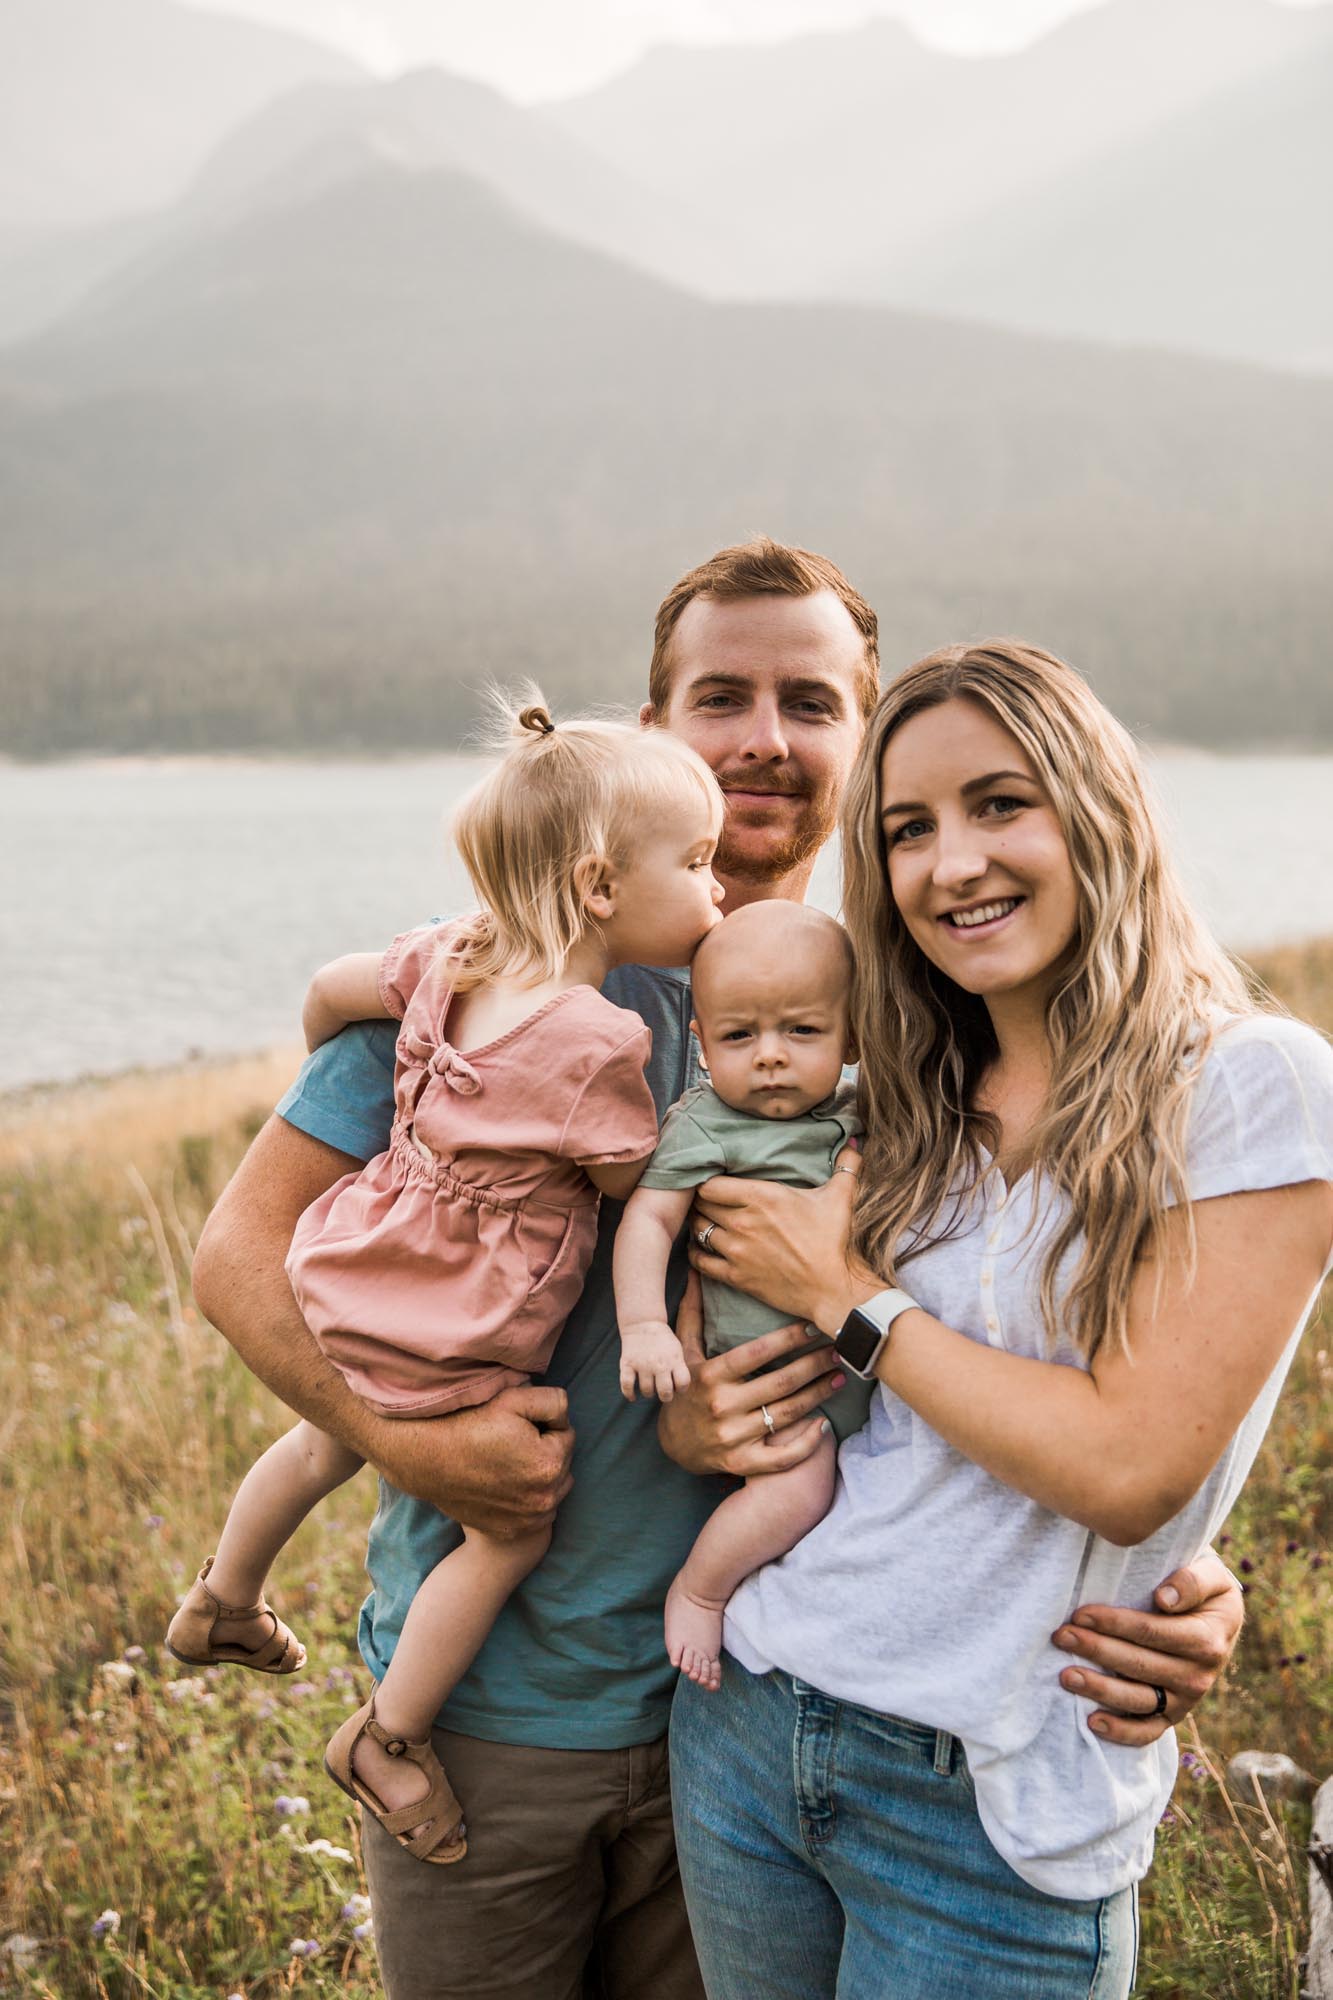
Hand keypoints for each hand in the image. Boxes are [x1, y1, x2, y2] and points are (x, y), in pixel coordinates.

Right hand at [371, 1385, 574, 1540]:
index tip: (517, 1424)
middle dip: (545, 1450)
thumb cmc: (469, 1424)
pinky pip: (536, 1512)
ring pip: (553, 1489)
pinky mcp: (512, 1530)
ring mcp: (528, 1519)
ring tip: (509, 1462)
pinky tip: (505, 1484)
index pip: (567, 1434)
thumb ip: (554, 1401)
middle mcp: (543, 1498)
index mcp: (549, 1463)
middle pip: (562, 1463)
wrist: (427, 1459)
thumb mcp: (514, 1398)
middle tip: (511, 1442)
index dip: (543, 1424)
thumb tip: (565, 1416)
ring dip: (541, 1475)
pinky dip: (528, 1498)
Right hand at [619, 1322, 691, 1402]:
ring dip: (649, 1393)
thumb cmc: (662, 1340)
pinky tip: (633, 1396)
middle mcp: (659, 1364)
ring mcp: (642, 1365)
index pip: (683, 1383)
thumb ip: (679, 1367)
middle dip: (666, 1396)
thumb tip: (679, 1388)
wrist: (643, 1323)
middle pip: (665, 1392)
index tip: (677, 1387)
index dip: (682, 1388)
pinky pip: (627, 1385)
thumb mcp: (677, 1349)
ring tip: (650, 1388)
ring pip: (647, 1391)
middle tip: (663, 1393)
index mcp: (674, 1359)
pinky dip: (629, 1394)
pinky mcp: (627, 1364)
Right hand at [657, 1307, 841, 1477]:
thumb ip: (692, 1313)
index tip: (814, 1327)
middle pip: (781, 1382)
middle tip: (839, 1350)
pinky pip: (782, 1457)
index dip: (790, 1339)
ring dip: (819, 1394)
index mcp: (711, 1375)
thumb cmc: (685, 1390)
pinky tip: (824, 1424)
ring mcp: (734, 1437)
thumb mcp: (684, 1352)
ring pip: (787, 1414)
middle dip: (815, 1364)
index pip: (758, 1352)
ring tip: (839, 1377)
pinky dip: (806, 1443)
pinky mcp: (743, 1463)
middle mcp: (722, 1405)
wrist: (671, 1445)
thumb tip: (696, 1272)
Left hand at [691, 1146, 874, 1334]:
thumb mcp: (843, 1196)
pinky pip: (700, 1262)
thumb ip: (846, 1164)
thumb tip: (855, 1140)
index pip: (711, 1183)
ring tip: (706, 1221)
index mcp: (762, 1197)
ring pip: (698, 1230)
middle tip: (707, 1200)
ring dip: (699, 1224)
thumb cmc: (838, 1242)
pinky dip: (696, 1253)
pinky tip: (701, 1248)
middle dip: (701, 1201)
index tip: (712, 1181)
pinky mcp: (737, 1277)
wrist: (837, 1289)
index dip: (707, 1181)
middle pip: (700, 1204)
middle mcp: (743, 1222)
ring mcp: (737, 1251)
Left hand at [1053, 1551, 1243, 1744]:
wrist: (1220, 1621)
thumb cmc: (1206, 1590)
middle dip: (1096, 1650)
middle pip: (1138, 1665)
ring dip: (1099, 1689)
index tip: (1080, 1614)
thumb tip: (1164, 1598)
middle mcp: (1197, 1676)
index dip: (1114, 1624)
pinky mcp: (1172, 1715)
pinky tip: (1092, 1722)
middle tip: (1060, 1636)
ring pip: (1138, 1700)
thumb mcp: (1213, 1576)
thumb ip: (1193, 1582)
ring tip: (1065, 1676)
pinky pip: (1148, 1731)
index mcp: (1206, 1640)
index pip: (1151, 1632)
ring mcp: (1185, 1700)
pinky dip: (1121, 1732)